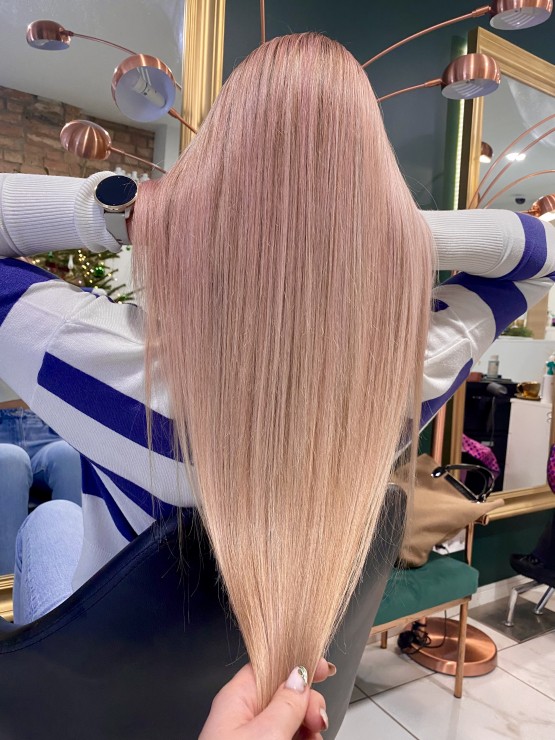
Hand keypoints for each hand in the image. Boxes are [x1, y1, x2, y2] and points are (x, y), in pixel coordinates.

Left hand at [199, 658, 334, 739]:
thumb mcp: (265, 734)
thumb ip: (286, 703)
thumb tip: (300, 676)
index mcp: (236, 700)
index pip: (269, 666)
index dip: (297, 663)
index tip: (323, 669)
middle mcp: (243, 718)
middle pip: (285, 697)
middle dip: (308, 708)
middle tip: (317, 723)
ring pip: (291, 725)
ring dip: (308, 732)